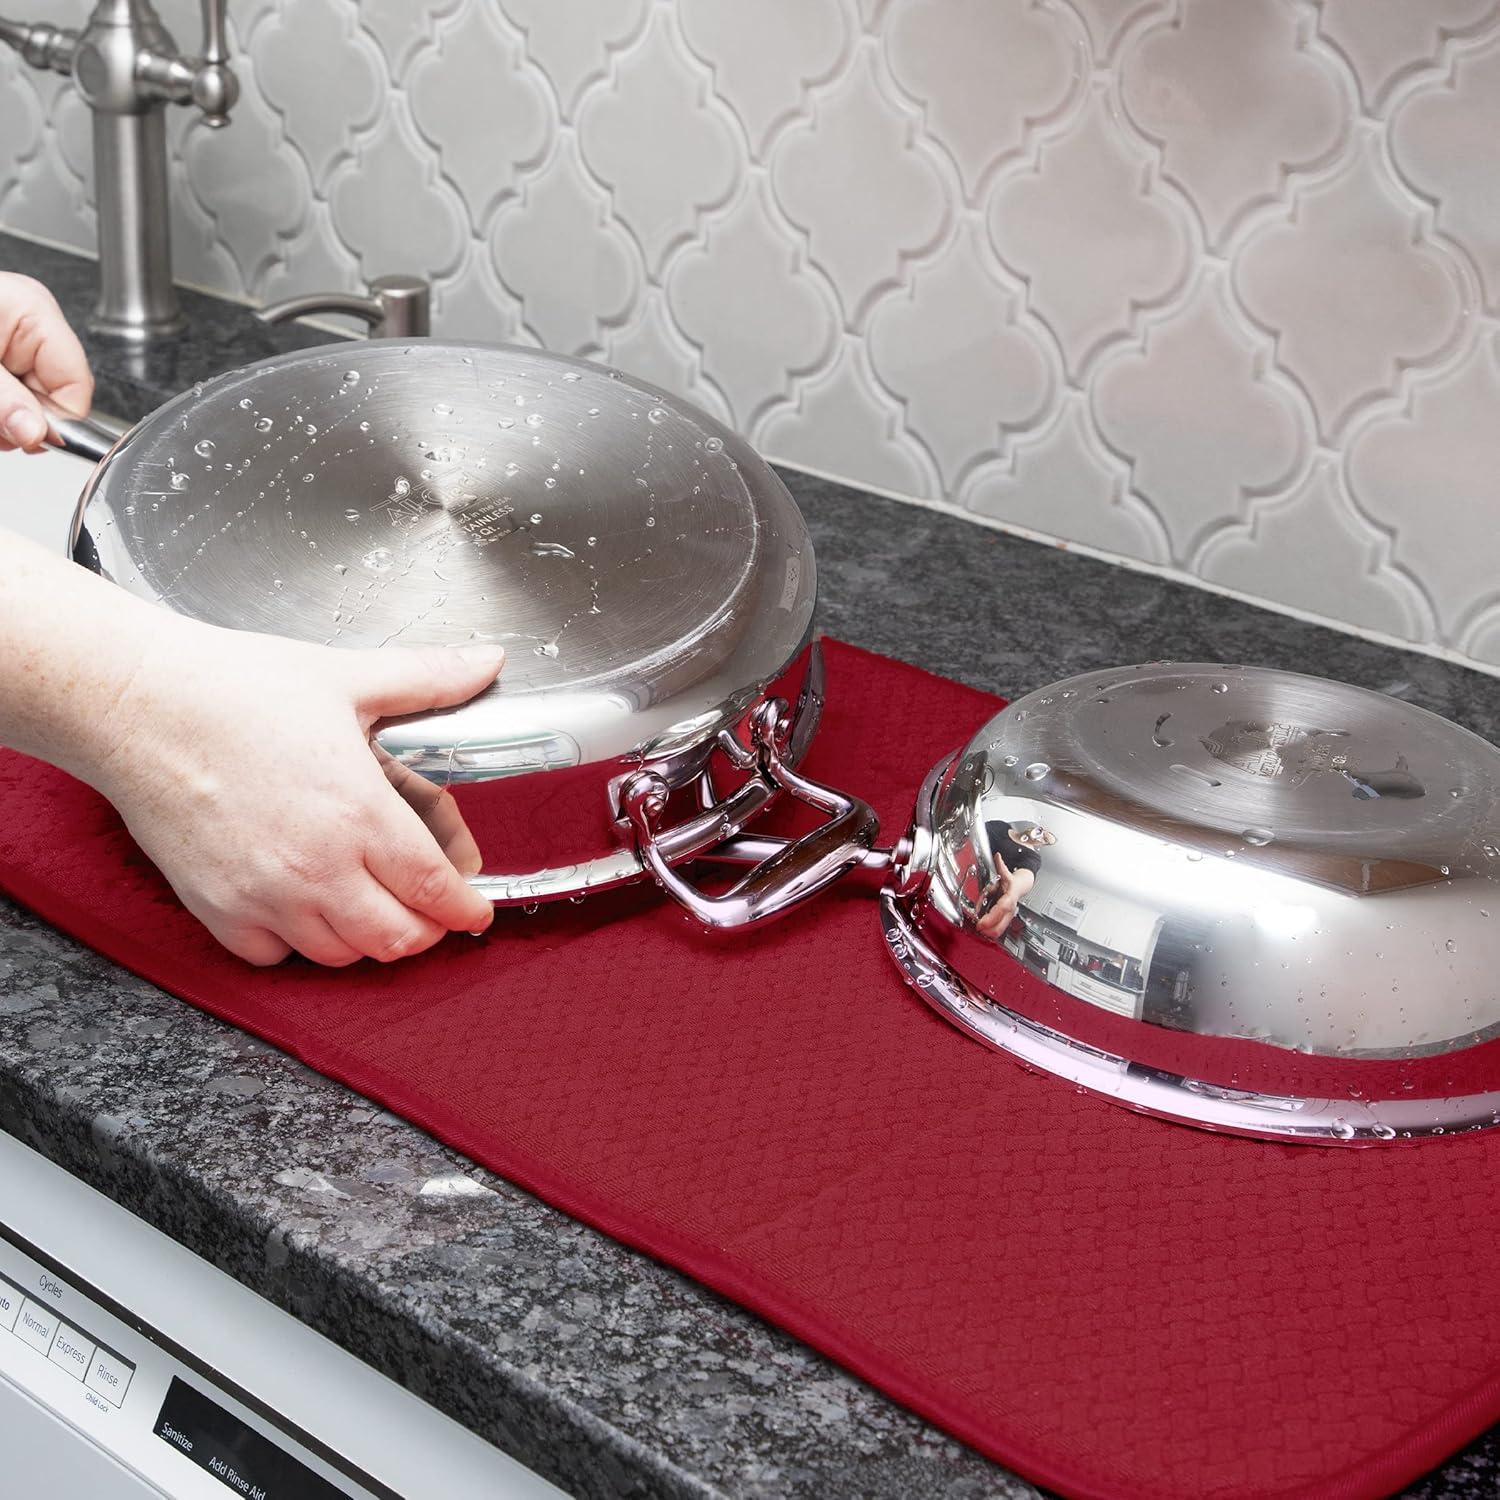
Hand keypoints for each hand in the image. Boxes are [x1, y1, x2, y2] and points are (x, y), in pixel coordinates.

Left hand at [0, 273, 92, 451]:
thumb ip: (5, 398)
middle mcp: (30, 324)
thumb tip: (37, 433)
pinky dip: (3, 412)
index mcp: (34, 312)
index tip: (29, 438)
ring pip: (34, 402)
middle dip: (27, 421)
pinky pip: (16, 395)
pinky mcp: (1, 352)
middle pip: (56, 397)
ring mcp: (14, 339)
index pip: (76, 385)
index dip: (57, 420)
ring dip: (11, 420)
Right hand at [89, 623, 505, 965]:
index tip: (475, 910)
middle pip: (395, 939)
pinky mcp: (215, 909)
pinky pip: (272, 956)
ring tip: (372, 902)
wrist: (135, 704)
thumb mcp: (346, 677)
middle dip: (426, 929)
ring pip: (339, 955)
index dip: (464, 909)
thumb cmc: (232, 688)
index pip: (433, 889)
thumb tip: (486, 664)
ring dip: (366, 937)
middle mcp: (316, 868)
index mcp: (359, 813)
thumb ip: (428, 679)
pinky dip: (296, 944)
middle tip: (430, 907)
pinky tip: (304, 907)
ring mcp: (263, 896)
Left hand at [976, 854, 1034, 940]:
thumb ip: (1001, 865)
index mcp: (1010, 896)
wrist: (1022, 885)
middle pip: (1003, 921)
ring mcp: (1009, 913)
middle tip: (979, 930)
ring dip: (991, 931)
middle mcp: (1011, 906)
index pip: (1002, 908)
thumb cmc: (1011, 880)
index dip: (992, 917)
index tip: (982, 922)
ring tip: (980, 932)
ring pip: (1002, 926)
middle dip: (991, 928)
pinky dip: (993, 931)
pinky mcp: (1006, 917)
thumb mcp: (1005, 872)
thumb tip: (998, 856)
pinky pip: (1001, 926)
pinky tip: (985, 933)